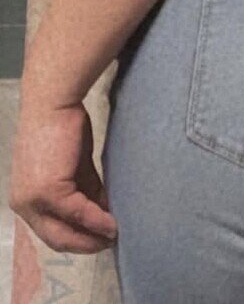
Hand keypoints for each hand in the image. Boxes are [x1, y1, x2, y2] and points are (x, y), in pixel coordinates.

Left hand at [9, 100, 118, 253]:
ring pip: (65, 231)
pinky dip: (96, 220)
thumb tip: (103, 212)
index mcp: (25, 200)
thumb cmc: (62, 127)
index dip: (77, 238)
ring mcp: (34, 201)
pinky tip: (112, 223)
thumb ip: (84, 190)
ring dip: (92, 237)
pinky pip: (78, 213)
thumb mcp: (74, 167)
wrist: (53, 103)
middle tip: (110, 243)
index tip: (99, 238)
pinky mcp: (49, 192)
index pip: (51, 230)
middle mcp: (24, 205)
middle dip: (85, 244)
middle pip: (56, 238)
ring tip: (115, 235)